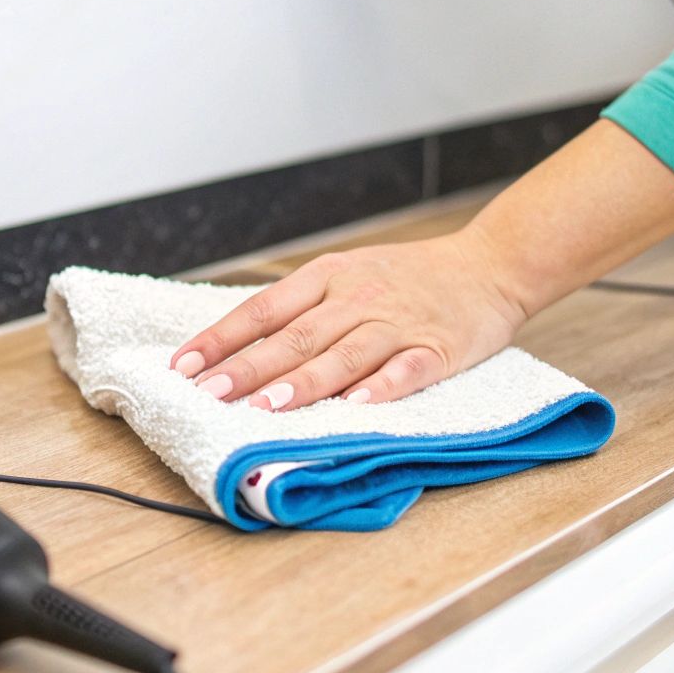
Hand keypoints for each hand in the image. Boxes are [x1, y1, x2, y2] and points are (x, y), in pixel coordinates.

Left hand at [169, 229, 530, 411]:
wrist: (490, 264)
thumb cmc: (409, 277)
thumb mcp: (348, 275)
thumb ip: (301, 310)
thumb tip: (238, 351)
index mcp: (328, 278)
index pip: (263, 309)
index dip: (221, 338)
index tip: (183, 366)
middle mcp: (358, 298)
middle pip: (296, 336)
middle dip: (249, 367)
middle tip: (210, 394)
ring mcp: (398, 323)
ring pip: (344, 355)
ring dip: (304, 383)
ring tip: (267, 407)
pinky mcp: (438, 348)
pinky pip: (406, 370)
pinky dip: (382, 389)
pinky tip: (357, 408)